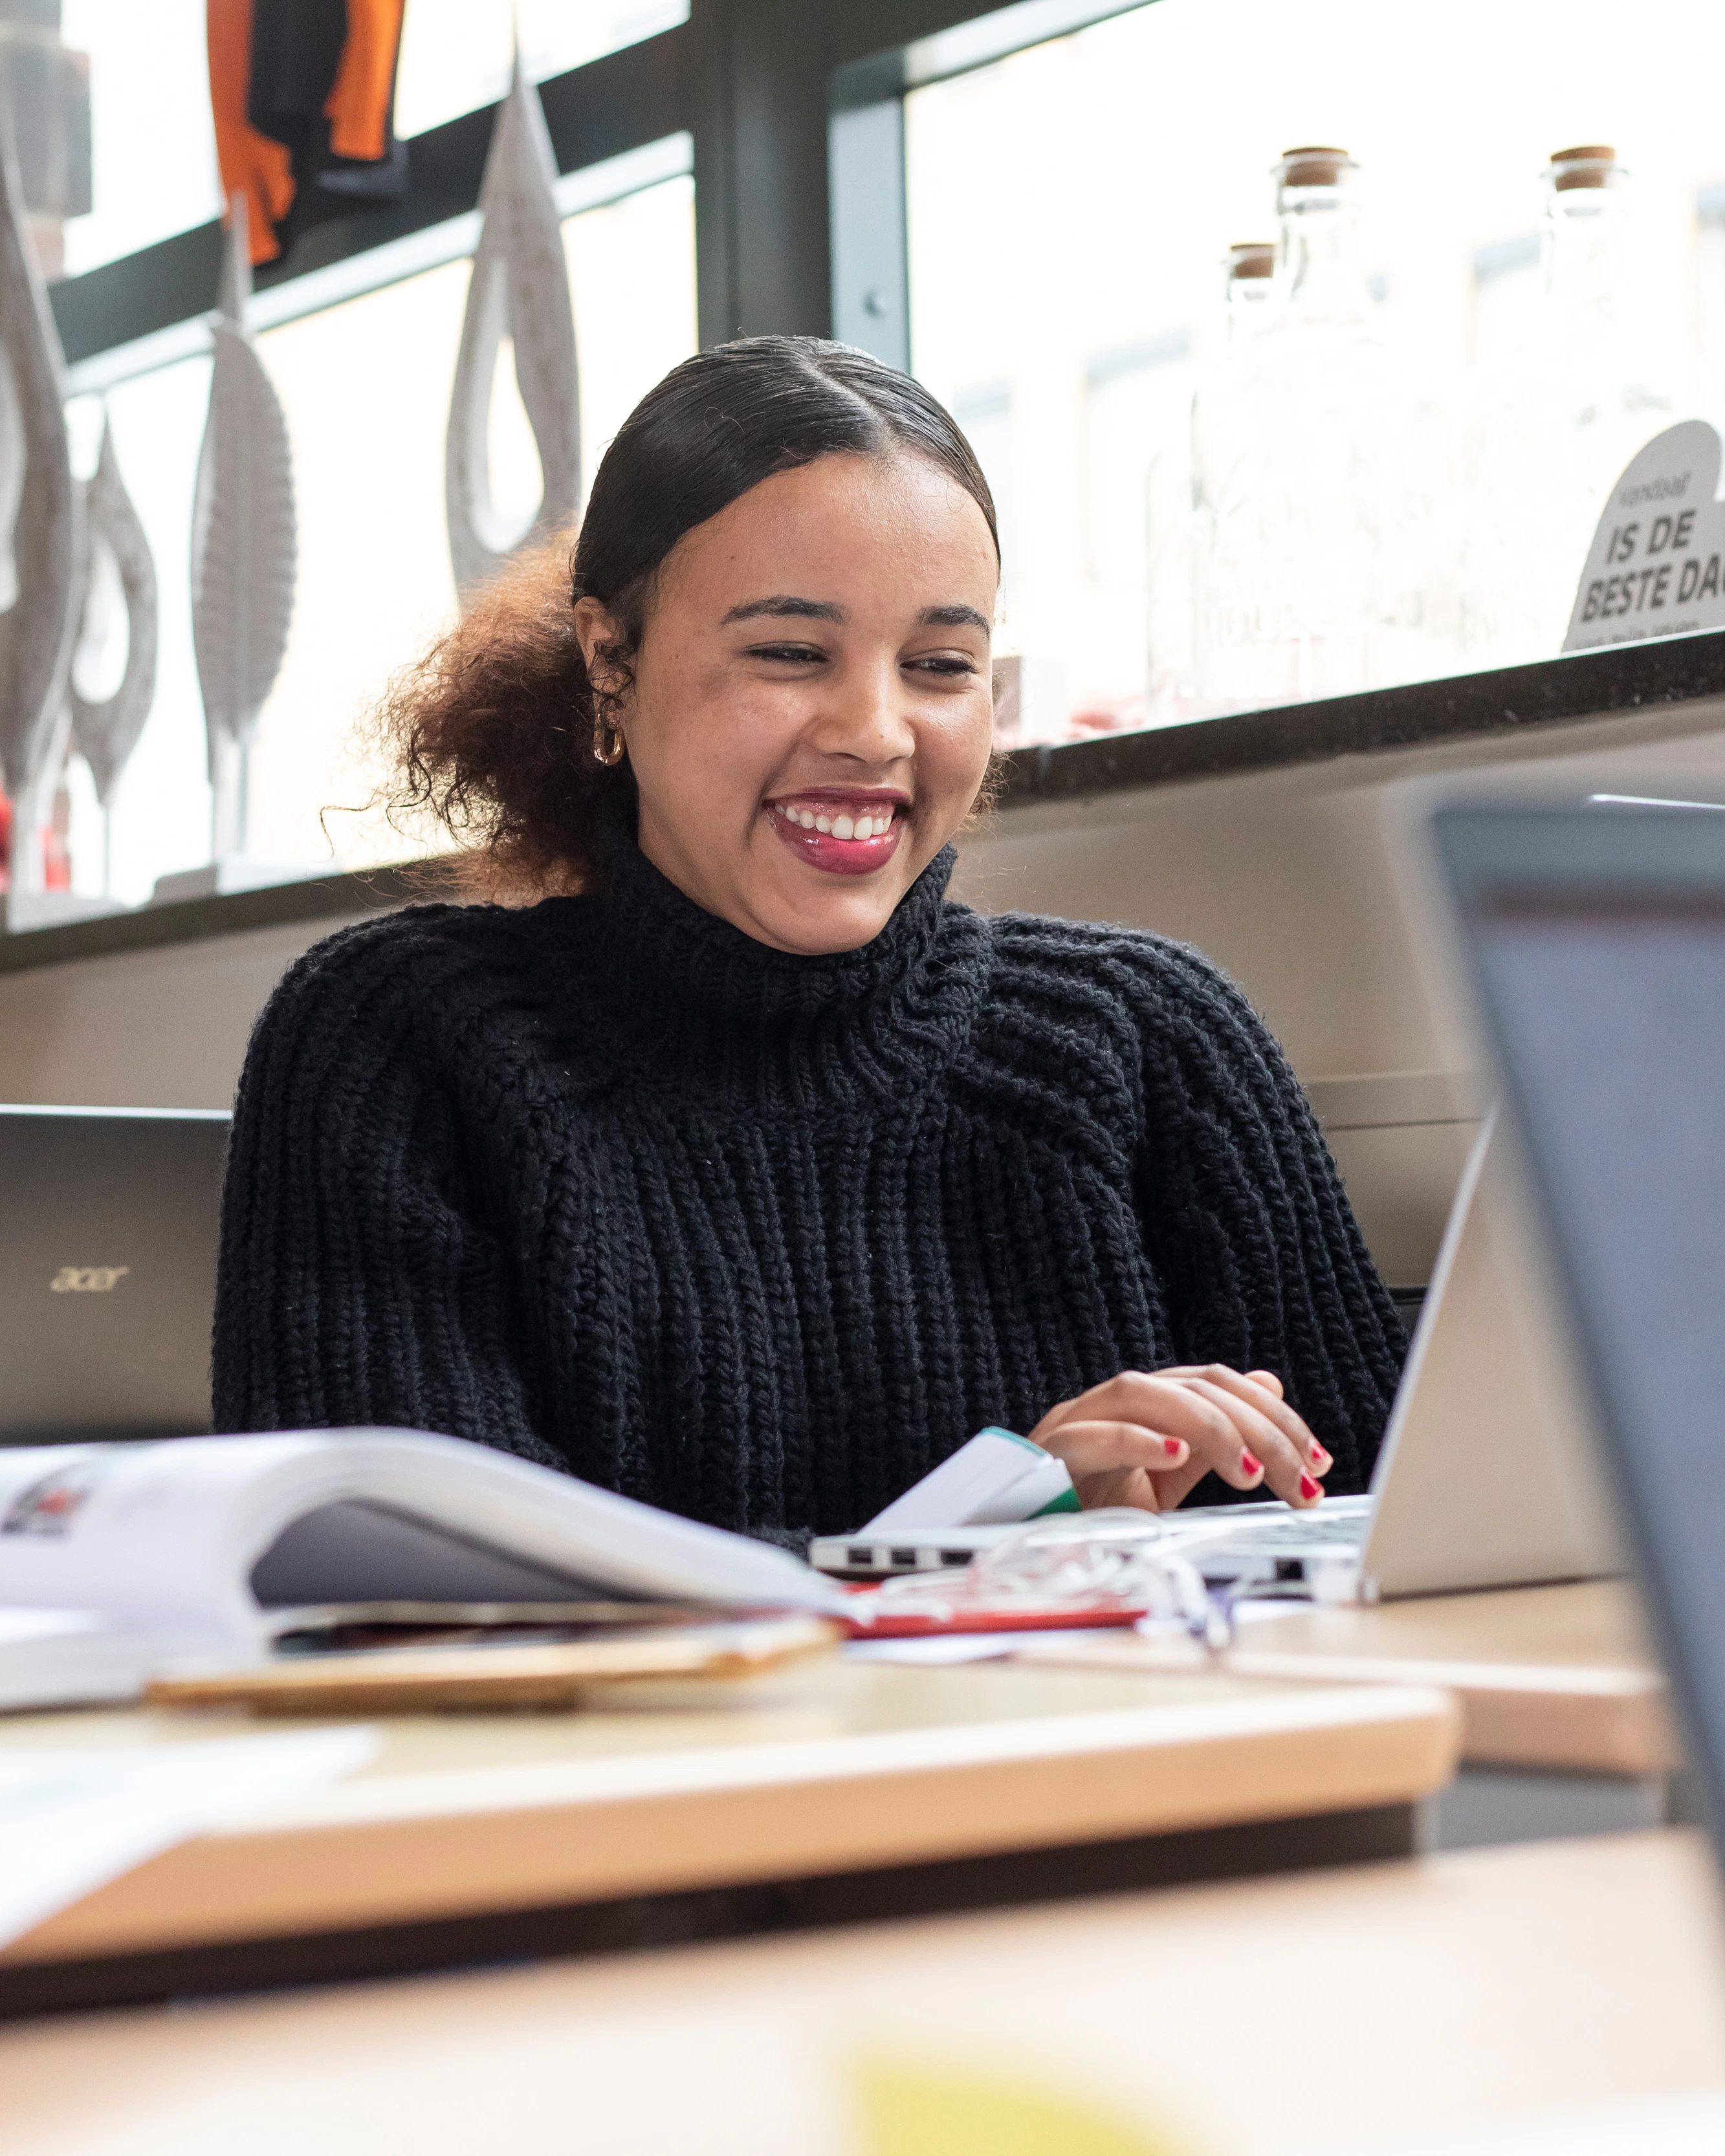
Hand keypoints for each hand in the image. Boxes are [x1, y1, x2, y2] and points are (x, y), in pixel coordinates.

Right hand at [1027, 1365, 1332, 1514]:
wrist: (1022, 1543)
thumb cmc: (1091, 1511)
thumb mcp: (1168, 1481)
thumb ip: (1213, 1438)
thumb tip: (1268, 1383)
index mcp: (1145, 1405)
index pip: (1219, 1384)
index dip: (1275, 1417)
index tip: (1318, 1463)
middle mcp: (1113, 1402)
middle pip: (1194, 1386)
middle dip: (1259, 1430)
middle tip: (1300, 1481)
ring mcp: (1076, 1421)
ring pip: (1144, 1393)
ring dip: (1209, 1428)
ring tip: (1250, 1473)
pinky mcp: (1048, 1453)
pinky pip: (1091, 1435)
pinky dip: (1136, 1440)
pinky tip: (1175, 1456)